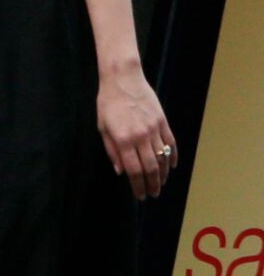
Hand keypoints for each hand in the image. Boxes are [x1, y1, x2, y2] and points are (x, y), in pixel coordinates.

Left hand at [97, 67, 177, 200]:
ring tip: (161, 183)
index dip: (138, 186)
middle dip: (153, 184)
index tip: (141, 195)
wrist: (123, 79)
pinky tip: (172, 166)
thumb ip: (111, 151)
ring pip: (163, 158)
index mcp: (123, 140)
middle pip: (151, 168)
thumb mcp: (102, 128)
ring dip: (163, 174)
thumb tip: (121, 171)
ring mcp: (154, 129)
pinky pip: (171, 143)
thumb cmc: (108, 103)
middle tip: (153, 194)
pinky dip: (173, 156)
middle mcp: (140, 137)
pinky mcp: (162, 121)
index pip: (134, 171)